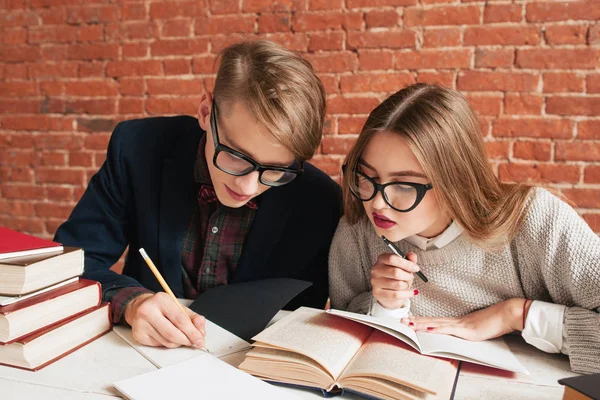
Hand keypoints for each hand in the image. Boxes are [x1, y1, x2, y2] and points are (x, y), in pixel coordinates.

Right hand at [124, 292, 205, 347]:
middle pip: (173, 334)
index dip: (193, 332)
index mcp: (161, 300)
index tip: (200, 339)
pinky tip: (167, 336)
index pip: (180, 320)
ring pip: (167, 342)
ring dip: (178, 343)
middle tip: (194, 342)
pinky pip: (159, 345)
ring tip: (181, 337)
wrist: (138, 307)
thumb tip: (201, 330)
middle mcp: (148, 311)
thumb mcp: (178, 306)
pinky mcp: (138, 335)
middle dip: (187, 340)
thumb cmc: (160, 307)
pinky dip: (168, 343)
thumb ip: (192, 318)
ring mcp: (141, 324)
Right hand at [371, 252, 419, 309]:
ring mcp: (375, 282)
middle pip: (396, 272)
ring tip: (406, 285)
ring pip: (398, 284)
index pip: (392, 259)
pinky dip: (407, 294)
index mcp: (381, 259)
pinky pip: (396, 295)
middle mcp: (376, 269)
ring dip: (406, 285)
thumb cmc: (396, 277)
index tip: (415, 268)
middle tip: (411, 277)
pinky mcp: (377, 293)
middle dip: (408, 276)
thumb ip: (409, 260)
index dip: (406, 263)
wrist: (388, 293)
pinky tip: (410, 293)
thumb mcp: (404, 267)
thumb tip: (412, 255)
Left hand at [402, 298, 528, 341]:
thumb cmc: (496, 321)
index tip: (410, 319)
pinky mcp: (467, 330)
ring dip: (421, 324)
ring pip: (436, 324)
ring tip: (408, 323)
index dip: (422, 321)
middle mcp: (457, 322)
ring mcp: (461, 325)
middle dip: (416, 321)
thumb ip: (470, 330)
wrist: (507, 314)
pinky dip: (437, 329)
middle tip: (402, 320)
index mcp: (459, 322)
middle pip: (432, 321)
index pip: (436, 321)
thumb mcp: (479, 328)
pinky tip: (428, 328)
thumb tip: (464, 333)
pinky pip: (449, 329)